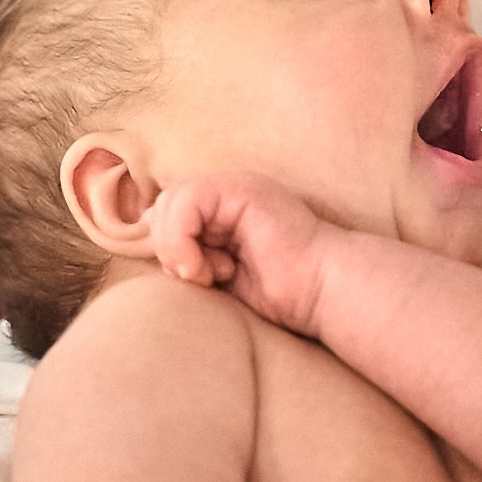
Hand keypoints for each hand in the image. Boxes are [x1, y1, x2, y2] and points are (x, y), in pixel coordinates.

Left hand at [147, 173, 337, 339]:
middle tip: (196, 277)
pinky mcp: (243, 190)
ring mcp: (236, 187)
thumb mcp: (220, 276)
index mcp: (223, 211)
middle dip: (167, 246)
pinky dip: (184, 238)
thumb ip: (191, 257)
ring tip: (205, 275)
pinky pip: (188, 200)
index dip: (166, 245)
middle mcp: (227, 194)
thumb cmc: (282, 294)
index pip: (167, 212)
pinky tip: (208, 268)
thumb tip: (158, 252)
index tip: (190, 278)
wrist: (323, 292)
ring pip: (171, 199)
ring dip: (176, 246)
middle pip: (164, 203)